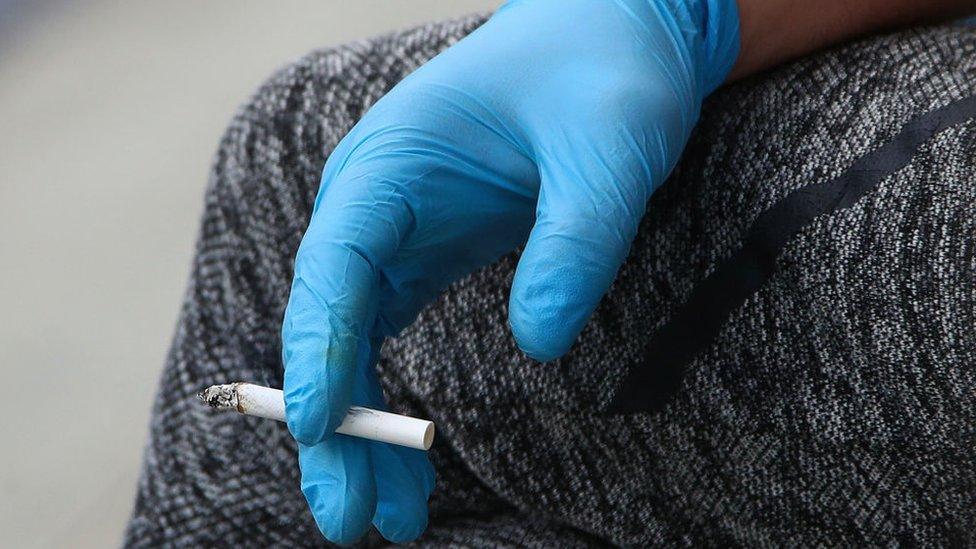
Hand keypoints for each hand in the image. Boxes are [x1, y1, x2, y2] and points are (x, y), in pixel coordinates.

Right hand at [281, 0, 738, 542]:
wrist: (610, 36)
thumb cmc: (601, 74)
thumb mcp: (607, 152)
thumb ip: (575, 243)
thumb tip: (542, 344)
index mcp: (392, 160)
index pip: (337, 264)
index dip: (321, 349)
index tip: (322, 429)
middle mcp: (373, 201)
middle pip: (330, 321)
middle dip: (334, 421)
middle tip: (351, 517)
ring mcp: (393, 230)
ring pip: (352, 342)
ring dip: (360, 428)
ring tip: (386, 516)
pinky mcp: (423, 253)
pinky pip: (385, 337)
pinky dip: (390, 400)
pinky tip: (406, 456)